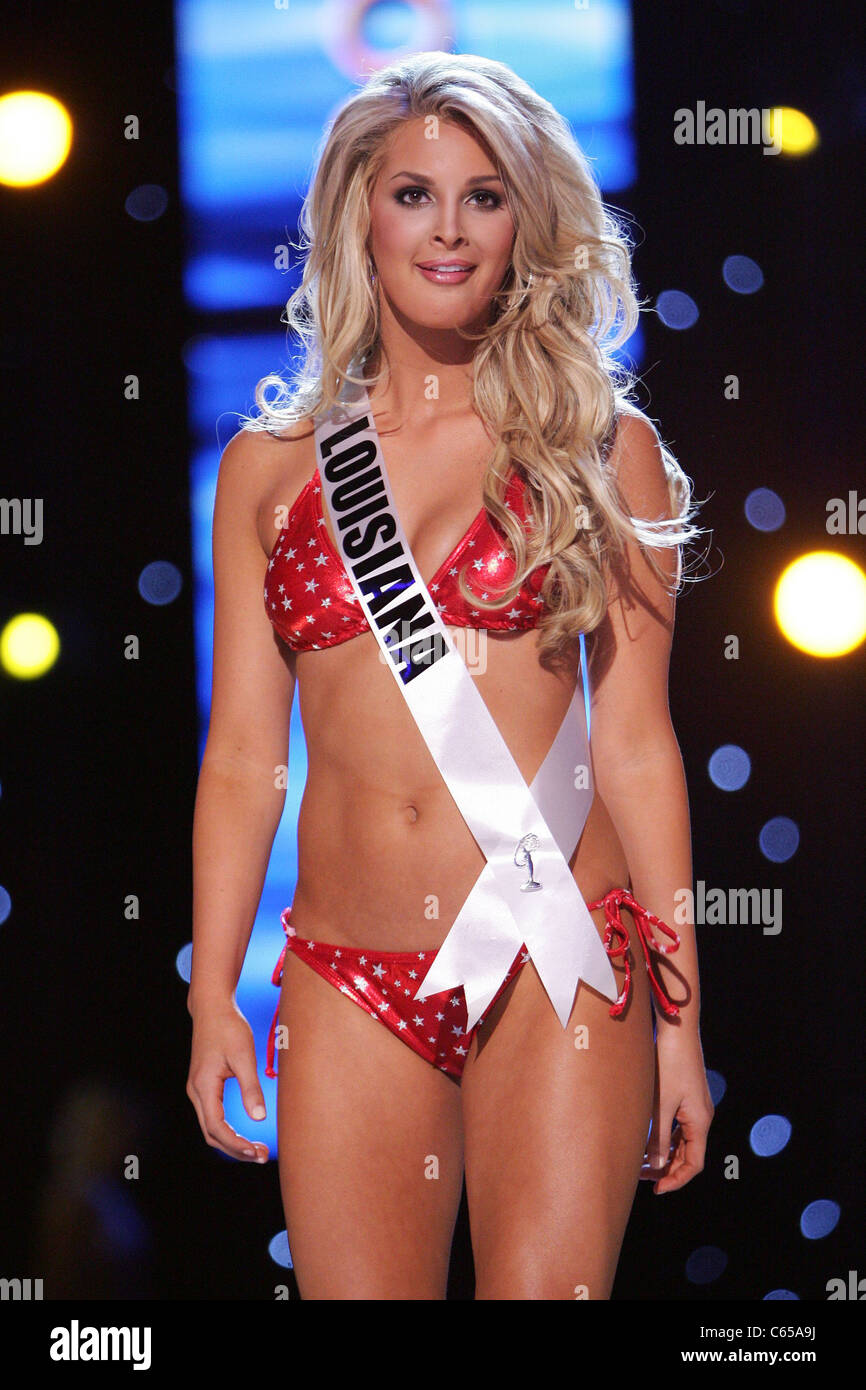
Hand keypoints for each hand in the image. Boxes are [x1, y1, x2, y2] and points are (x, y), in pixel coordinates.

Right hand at [186, 999, 269, 1161]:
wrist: (212, 1007)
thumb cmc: (228, 1027)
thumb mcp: (243, 1056)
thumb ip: (250, 1087)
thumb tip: (259, 1118)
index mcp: (203, 1086)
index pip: (216, 1127)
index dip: (236, 1144)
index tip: (256, 1151)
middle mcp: (196, 1091)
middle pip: (211, 1134)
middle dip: (235, 1149)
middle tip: (261, 1156)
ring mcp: (197, 1089)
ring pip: (210, 1127)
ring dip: (231, 1142)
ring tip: (256, 1149)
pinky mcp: (204, 1085)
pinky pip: (212, 1116)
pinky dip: (227, 1130)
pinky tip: (244, 1133)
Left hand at [639, 1028, 713, 1193]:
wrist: (677, 1030)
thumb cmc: (670, 1064)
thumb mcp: (661, 1104)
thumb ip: (659, 1137)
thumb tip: (657, 1167)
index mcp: (700, 1121)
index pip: (693, 1163)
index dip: (676, 1180)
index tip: (656, 1190)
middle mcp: (702, 1117)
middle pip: (688, 1155)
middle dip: (668, 1169)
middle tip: (642, 1178)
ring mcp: (695, 1107)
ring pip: (682, 1142)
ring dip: (665, 1154)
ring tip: (641, 1163)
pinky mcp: (686, 1097)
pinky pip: (678, 1127)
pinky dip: (665, 1138)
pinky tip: (647, 1141)